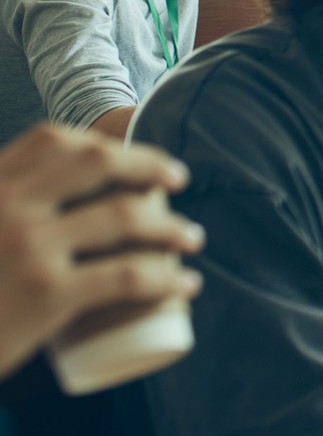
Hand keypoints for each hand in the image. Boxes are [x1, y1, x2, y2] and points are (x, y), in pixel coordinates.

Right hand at [0, 126, 204, 380]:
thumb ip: (2, 211)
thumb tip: (49, 207)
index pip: (52, 140)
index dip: (101, 141)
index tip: (132, 155)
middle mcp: (7, 205)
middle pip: (98, 163)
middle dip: (149, 164)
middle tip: (179, 180)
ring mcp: (28, 248)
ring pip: (124, 217)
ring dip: (171, 225)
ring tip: (191, 238)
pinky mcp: (48, 294)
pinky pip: (129, 277)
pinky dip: (168, 279)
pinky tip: (187, 285)